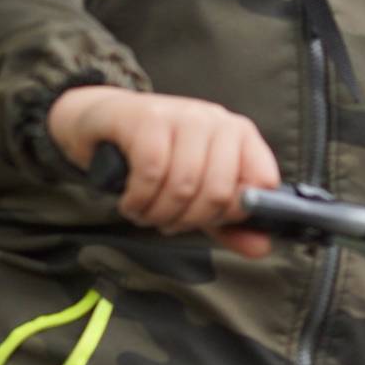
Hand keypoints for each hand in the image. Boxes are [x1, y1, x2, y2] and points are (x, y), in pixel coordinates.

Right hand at [48, 85, 281, 259]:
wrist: (103, 121)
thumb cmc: (153, 156)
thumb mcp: (195, 191)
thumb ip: (226, 222)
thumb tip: (261, 248)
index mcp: (239, 134)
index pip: (262, 182)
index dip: (233, 213)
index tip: (205, 220)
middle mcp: (216, 121)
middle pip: (219, 191)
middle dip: (187, 220)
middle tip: (166, 223)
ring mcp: (182, 115)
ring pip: (184, 185)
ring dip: (158, 214)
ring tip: (144, 215)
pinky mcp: (147, 118)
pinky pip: (151, 172)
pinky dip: (139, 199)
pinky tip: (130, 203)